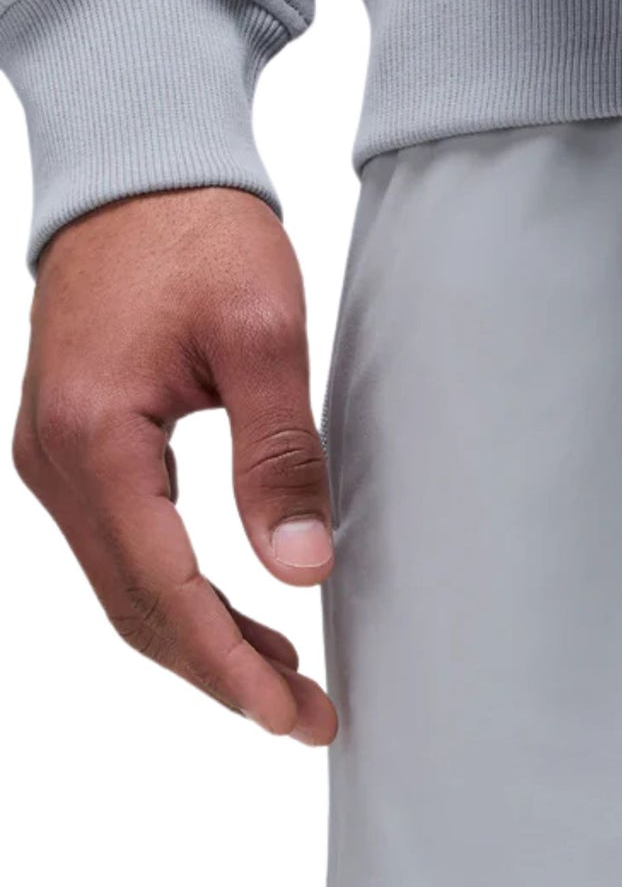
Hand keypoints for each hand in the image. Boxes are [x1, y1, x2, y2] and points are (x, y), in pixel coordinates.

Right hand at [12, 188, 336, 742]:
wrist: (141, 173)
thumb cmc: (201, 235)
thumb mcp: (263, 333)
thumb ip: (279, 452)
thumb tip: (302, 566)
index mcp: (93, 441)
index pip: (162, 588)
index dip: (228, 658)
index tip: (287, 710)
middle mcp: (53, 464)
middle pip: (134, 606)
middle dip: (219, 669)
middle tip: (303, 714)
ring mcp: (54, 459)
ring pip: (123, 585)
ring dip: (199, 638)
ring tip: (284, 678)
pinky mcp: (74, 448)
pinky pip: (120, 546)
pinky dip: (176, 591)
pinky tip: (237, 608)